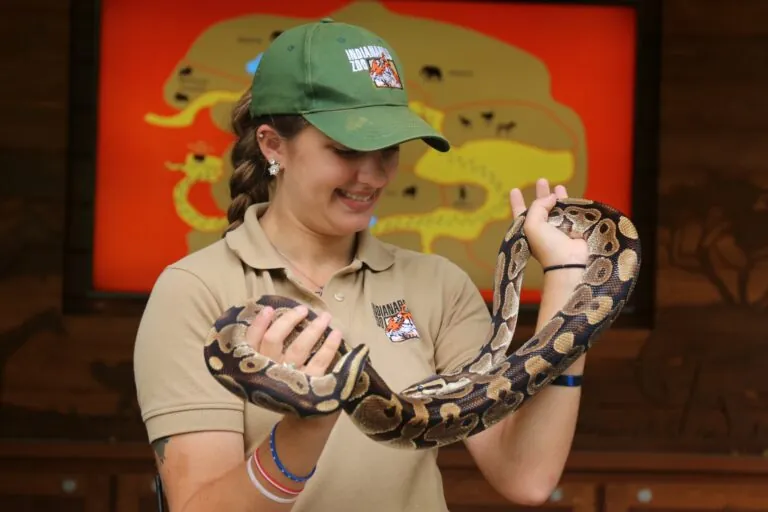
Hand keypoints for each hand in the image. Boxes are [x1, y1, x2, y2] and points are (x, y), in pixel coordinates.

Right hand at [245, 305, 343, 429]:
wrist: (302, 423)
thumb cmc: (286, 390)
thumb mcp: (268, 373)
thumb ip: (265, 349)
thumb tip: (271, 316)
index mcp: (255, 367)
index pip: (250, 342)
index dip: (258, 324)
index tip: (269, 308)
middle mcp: (270, 372)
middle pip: (274, 339)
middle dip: (289, 320)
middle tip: (302, 309)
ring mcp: (291, 379)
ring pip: (299, 347)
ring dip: (313, 328)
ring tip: (325, 317)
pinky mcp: (311, 386)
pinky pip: (321, 361)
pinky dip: (329, 346)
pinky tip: (337, 334)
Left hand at [509, 178, 587, 268]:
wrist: (569, 261)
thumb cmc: (546, 245)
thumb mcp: (532, 224)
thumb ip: (537, 206)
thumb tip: (552, 197)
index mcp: (529, 229)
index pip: (520, 213)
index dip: (517, 202)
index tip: (514, 190)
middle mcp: (543, 228)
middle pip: (540, 207)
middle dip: (541, 194)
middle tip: (541, 180)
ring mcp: (559, 228)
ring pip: (557, 207)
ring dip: (556, 195)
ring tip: (556, 184)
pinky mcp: (574, 227)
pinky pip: (571, 210)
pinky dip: (569, 200)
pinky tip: (567, 192)